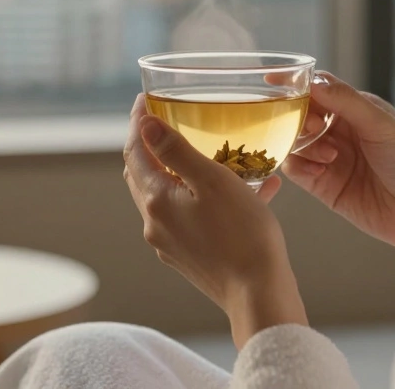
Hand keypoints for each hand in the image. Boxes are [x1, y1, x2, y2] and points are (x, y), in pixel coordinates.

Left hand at [123, 95, 307, 348]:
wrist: (259, 294)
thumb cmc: (242, 234)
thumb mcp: (211, 180)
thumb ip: (175, 150)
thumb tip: (145, 125)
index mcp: (156, 201)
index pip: (134, 151)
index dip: (138, 122)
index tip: (144, 100)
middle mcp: (155, 224)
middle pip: (143, 174)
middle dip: (151, 146)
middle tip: (166, 121)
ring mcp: (171, 243)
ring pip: (166, 196)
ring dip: (179, 171)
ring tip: (208, 153)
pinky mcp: (189, 257)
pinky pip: (189, 216)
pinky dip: (202, 197)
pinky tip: (244, 190)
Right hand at [282, 73, 394, 263]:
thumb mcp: (382, 126)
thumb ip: (346, 102)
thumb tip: (313, 80)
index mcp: (356, 110)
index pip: (318, 90)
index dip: (296, 86)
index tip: (271, 82)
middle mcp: (340, 131)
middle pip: (300, 116)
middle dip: (299, 118)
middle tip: (313, 127)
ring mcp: (330, 158)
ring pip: (294, 142)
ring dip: (303, 145)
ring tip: (329, 157)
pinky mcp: (324, 186)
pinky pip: (297, 170)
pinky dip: (300, 167)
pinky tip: (320, 172)